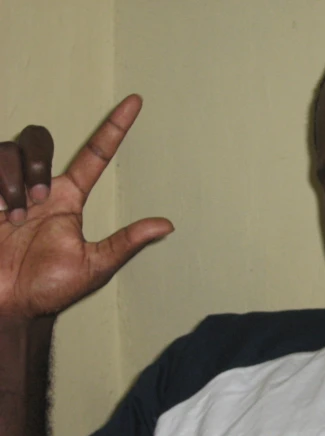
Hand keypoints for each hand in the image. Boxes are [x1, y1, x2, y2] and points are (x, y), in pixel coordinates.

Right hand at [0, 95, 173, 319]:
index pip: (95, 154)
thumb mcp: (93, 265)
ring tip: (11, 215)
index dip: (115, 127)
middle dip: (34, 165)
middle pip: (39, 140)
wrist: (6, 305)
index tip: (137, 101)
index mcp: (67, 200)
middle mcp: (37, 187)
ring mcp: (6, 188)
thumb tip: (167, 225)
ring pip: (9, 150)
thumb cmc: (47, 290)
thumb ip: (125, 242)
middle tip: (34, 204)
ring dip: (11, 183)